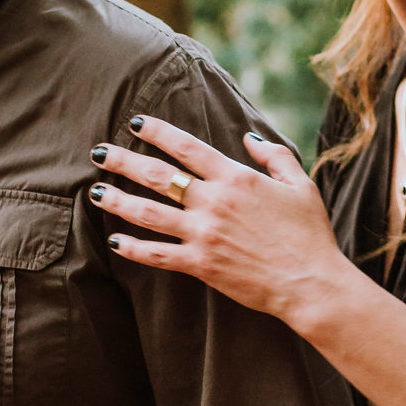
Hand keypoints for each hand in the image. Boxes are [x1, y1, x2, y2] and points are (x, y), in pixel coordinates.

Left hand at [89, 115, 348, 328]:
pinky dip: (134, 248)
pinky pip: (158, 255)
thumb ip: (274, 156)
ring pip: (149, 213)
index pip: (187, 147)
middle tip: (98, 153)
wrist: (310, 282)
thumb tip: (249, 137)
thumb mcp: (301, 184)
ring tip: (95, 192)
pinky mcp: (201, 264)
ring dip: (118, 201)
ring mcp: (204, 234)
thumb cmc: (310, 233)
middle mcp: (214, 202)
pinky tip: (115, 241)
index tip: (134, 123)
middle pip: (157, 176)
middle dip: (123, 161)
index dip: (157, 131)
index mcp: (236, 178)